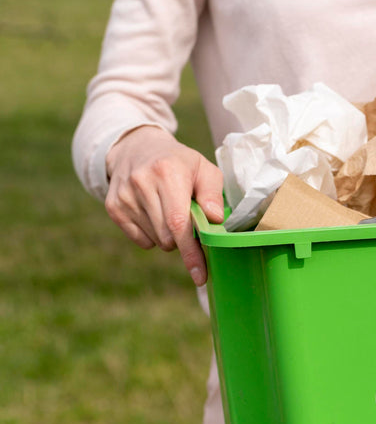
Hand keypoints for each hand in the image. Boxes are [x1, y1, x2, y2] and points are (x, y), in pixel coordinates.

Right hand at [105, 126, 223, 285]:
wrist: (136, 148)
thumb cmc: (179, 163)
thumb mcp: (204, 168)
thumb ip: (213, 193)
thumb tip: (215, 220)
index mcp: (167, 172)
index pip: (178, 222)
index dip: (191, 252)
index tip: (200, 275)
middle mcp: (141, 183)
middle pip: (168, 237)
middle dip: (185, 240)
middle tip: (191, 221)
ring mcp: (124, 197)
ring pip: (156, 241)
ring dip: (170, 236)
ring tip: (170, 210)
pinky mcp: (113, 208)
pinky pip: (142, 241)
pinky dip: (154, 235)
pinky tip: (154, 213)